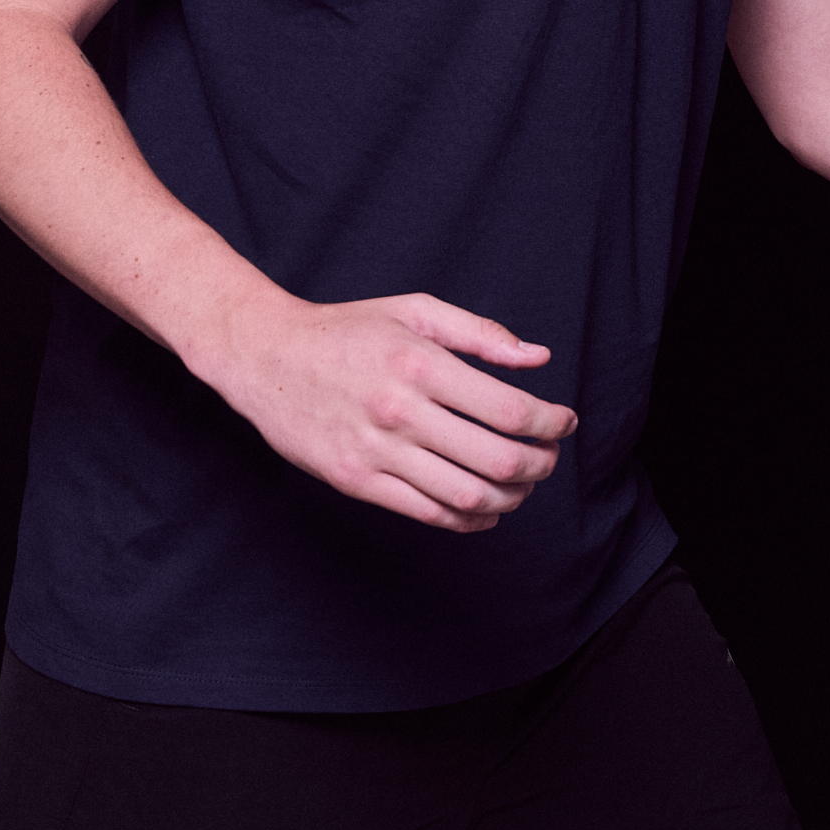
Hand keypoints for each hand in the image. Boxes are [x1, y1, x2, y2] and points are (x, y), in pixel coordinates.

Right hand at [193, 291, 579, 532]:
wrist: (265, 355)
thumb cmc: (347, 329)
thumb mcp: (415, 310)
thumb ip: (481, 333)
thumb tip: (539, 358)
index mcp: (422, 364)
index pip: (511, 411)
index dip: (551, 424)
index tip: (564, 423)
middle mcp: (402, 411)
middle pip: (497, 459)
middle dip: (539, 465)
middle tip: (549, 459)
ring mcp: (376, 451)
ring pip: (467, 495)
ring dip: (510, 498)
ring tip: (522, 486)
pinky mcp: (356, 481)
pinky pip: (427, 513)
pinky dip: (468, 519)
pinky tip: (485, 509)